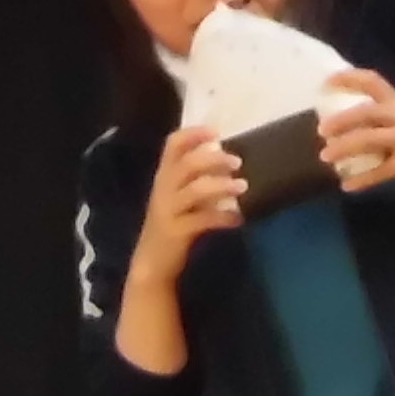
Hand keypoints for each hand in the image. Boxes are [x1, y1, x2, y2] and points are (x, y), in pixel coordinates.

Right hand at [131, 126, 249, 281]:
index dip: (194, 134)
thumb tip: (225, 161)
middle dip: (215, 160)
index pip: (172, 145)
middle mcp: (163, 190)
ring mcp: (168, 211)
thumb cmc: (171, 226)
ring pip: (196, 190)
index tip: (217, 131)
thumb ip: (195, 180)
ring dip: (222, 186)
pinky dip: (223, 217)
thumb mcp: (178, 198)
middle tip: (238, 163)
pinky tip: (238, 219)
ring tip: (243, 187)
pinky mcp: (176, 232)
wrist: (151, 264)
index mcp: (163, 177)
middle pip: (188, 164)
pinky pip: (203, 219)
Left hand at [321, 68, 394, 194]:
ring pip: (369, 139)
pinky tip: (347, 186)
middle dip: (341, 120)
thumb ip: (379, 123)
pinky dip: (362, 180)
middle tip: (321, 130)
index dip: (349, 78)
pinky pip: (380, 171)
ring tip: (325, 157)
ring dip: (344, 148)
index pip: (373, 81)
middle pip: (367, 111)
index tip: (325, 82)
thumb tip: (339, 128)